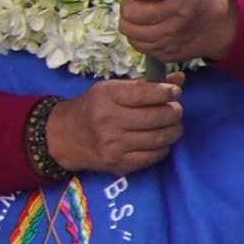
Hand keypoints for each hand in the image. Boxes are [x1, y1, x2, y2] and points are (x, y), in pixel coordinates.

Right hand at [44, 77, 183, 176]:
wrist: (64, 137)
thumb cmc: (92, 108)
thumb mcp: (111, 90)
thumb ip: (145, 85)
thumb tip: (179, 79)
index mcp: (107, 97)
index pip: (145, 93)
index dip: (167, 92)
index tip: (174, 91)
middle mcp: (109, 121)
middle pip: (157, 117)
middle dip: (174, 112)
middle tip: (175, 110)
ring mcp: (114, 145)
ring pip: (160, 138)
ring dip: (173, 130)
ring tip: (171, 125)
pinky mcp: (119, 164)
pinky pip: (154, 156)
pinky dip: (163, 147)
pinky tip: (159, 141)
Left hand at [109, 0, 238, 64]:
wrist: (218, 25)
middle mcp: (178, 15)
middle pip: (131, 12)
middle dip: (127, 3)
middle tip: (136, 0)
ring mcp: (172, 37)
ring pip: (129, 30)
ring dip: (129, 20)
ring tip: (140, 14)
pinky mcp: (167, 54)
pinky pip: (137, 45)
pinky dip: (137, 35)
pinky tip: (147, 28)